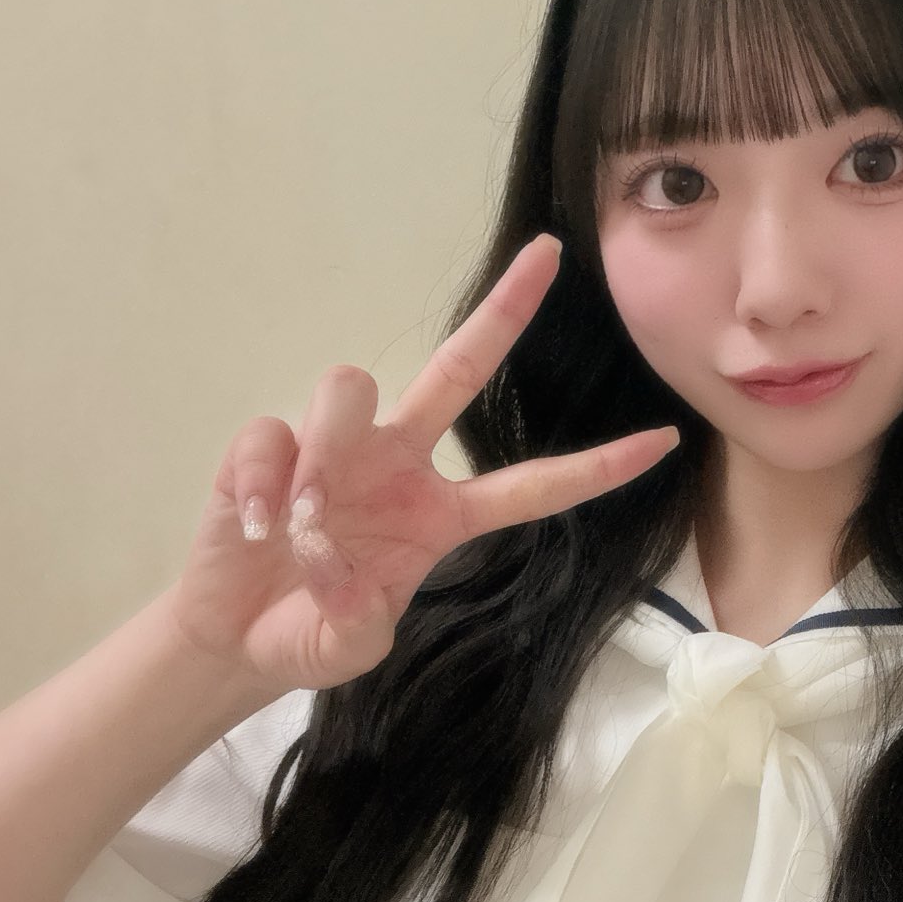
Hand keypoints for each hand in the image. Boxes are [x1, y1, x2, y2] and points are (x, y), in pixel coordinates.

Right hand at [170, 233, 678, 693]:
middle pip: (461, 367)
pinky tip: (254, 529)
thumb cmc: (311, 632)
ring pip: (350, 390)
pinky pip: (273, 438)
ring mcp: (336, 449)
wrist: (237, 637)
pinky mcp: (268, 448)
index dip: (596, 467)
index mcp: (441, 513)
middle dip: (506, 309)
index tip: (665, 441)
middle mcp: (399, 461)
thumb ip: (358, 621)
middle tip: (550, 253)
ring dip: (327, 459)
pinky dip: (262, 487)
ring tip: (302, 531)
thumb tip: (339, 570)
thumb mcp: (351, 648)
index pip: (533, 485)